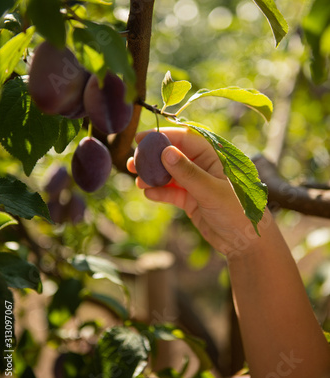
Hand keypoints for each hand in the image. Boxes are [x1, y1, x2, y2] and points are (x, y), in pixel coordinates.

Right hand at [127, 127, 268, 255]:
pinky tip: (149, 194)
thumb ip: (188, 172)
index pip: (185, 138)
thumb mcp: (211, 191)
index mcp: (215, 155)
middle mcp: (204, 166)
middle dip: (152, 158)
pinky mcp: (191, 199)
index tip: (141, 138)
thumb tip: (166, 152)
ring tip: (138, 181)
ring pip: (169, 174)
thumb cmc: (237, 211)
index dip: (163, 136)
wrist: (245, 242)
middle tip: (133, 162)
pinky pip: (171, 192)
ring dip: (152, 176)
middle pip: (173, 155)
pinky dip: (159, 192)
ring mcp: (196, 183)